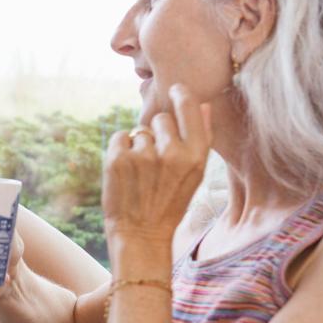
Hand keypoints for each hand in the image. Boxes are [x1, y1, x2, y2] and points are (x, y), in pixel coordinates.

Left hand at [102, 84, 211, 258]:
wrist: (142, 233)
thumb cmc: (170, 202)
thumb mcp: (195, 175)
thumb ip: (201, 139)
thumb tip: (204, 104)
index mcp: (196, 156)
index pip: (189, 108)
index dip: (181, 95)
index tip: (175, 89)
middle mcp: (171, 153)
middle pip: (160, 119)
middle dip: (157, 133)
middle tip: (156, 163)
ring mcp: (143, 155)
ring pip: (139, 131)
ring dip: (138, 146)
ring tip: (141, 173)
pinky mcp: (118, 159)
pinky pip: (120, 136)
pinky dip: (120, 150)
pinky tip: (126, 171)